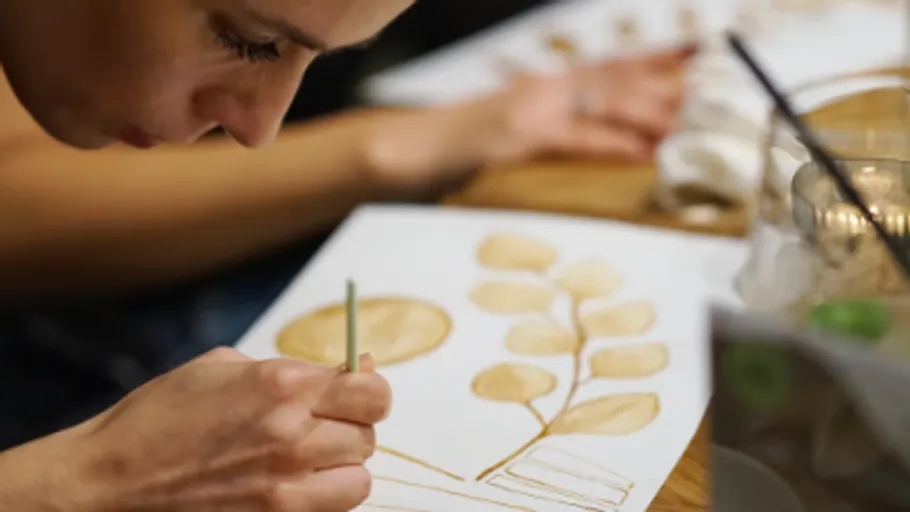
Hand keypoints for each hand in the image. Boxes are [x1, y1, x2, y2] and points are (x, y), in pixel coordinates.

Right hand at [6, 348, 390, 511]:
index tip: (358, 393)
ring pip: (359, 480)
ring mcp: (285, 489)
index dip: (370, 392)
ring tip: (305, 462)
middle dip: (349, 428)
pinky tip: (289, 487)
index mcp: (282, 386)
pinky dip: (320, 500)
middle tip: (319, 427)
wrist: (106, 485)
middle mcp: (293, 436)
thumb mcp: (221, 368)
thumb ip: (290, 369)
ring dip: (340, 470)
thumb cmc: (157, 418)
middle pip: (368, 436)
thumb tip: (352, 370)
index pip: (373, 392)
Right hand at [366, 45, 694, 188]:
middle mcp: (547, 88)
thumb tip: (617, 149)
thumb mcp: (518, 132)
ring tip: (694, 124)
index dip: (661, 60)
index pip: (615, 67)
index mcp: (550, 86)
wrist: (408, 150)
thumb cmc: (464, 147)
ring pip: (606, 102)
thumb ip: (561, 131)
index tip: (703, 56)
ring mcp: (532, 109)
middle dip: (670, 86)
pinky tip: (642, 153)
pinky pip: (575, 139)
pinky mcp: (516, 137)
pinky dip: (611, 145)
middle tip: (717, 93)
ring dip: (653, 112)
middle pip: (621, 80)